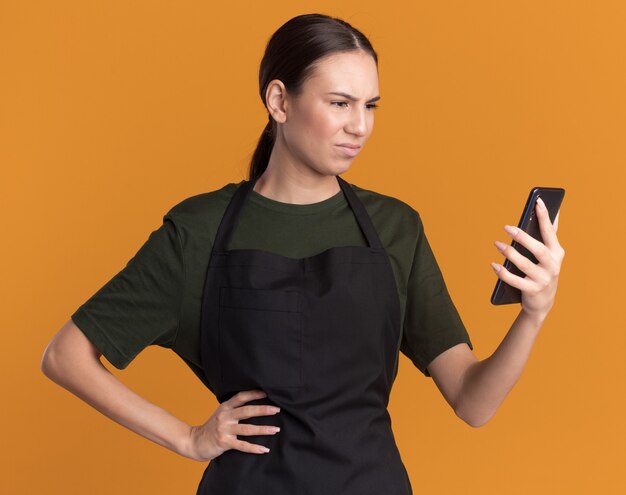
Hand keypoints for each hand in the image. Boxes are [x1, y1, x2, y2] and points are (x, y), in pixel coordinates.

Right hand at [185, 389, 280, 460]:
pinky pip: (242, 445)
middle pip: (247, 411)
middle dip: (263, 410)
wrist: (194, 442)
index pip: (241, 397)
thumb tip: (253, 403)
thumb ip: (233, 408)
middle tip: (277, 409)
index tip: (267, 392)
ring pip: (247, 429)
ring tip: (276, 429)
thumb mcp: (221, 413)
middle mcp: (225, 417)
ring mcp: (224, 430)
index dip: (254, 394)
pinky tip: (264, 449)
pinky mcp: (224, 443)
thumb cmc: (211, 427)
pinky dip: (254, 448)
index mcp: (225, 407)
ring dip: (263, 429)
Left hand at [491, 197, 564, 319]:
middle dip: (523, 237)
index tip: (537, 201)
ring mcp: (544, 279)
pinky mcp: (533, 290)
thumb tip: (552, 210)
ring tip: (497, 244)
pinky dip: (503, 273)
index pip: (550, 232)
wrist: (542, 302)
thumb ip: (549, 235)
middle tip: (506, 227)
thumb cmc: (542, 271)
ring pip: (525, 265)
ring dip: (510, 254)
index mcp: (556, 252)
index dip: (545, 217)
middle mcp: (553, 265)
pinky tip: (493, 265)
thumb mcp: (549, 254)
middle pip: (538, 249)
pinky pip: (516, 281)